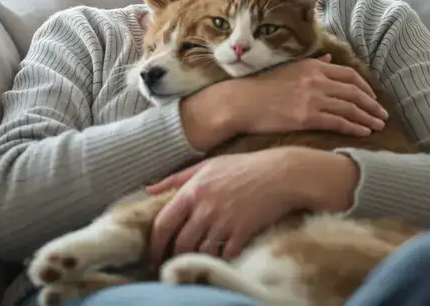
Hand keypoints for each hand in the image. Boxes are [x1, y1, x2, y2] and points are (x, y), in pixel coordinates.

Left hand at [144, 149, 299, 265]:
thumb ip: (176, 178)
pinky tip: (222, 254)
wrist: (280, 174)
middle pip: (181, 242)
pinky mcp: (243, 232)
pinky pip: (226, 254)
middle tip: (173, 262)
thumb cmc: (242, 167)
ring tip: (197, 258)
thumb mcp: (206, 166)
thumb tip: (149, 189)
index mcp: (192, 191)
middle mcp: (205, 208)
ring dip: (198, 256)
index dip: (154, 243)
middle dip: (174, 256)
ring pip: (202, 250)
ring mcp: (224, 222)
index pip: (163, 223)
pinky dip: (222, 258)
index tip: (153, 253)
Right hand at [227, 54, 387, 136]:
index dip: (365, 87)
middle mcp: (316, 80)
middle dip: (372, 104)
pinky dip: (355, 127)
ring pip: (350, 107)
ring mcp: (313, 98)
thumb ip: (313, 64)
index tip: (372, 97)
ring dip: (368, 117)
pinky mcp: (307, 117)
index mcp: (313, 66)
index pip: (349, 74)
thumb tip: (330, 59)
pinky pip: (339, 122)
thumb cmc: (261, 86)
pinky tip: (363, 133)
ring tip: (379, 126)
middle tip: (383, 115)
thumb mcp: (289, 68)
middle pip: (355, 91)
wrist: (240, 101)